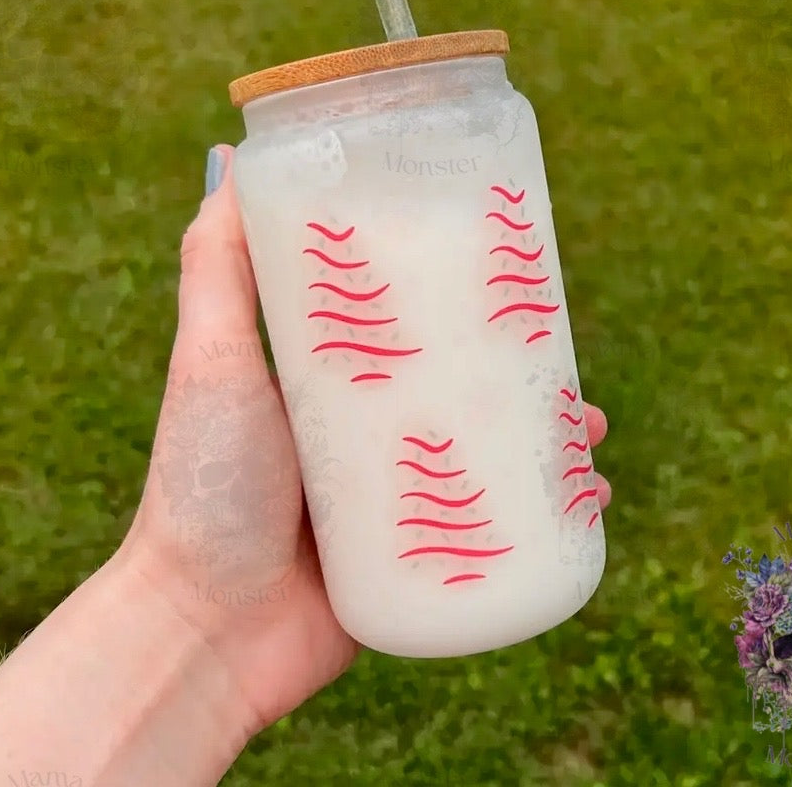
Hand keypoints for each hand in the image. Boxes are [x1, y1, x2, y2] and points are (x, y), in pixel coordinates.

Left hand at [119, 144, 611, 735]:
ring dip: (545, 438)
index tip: (507, 271)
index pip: (406, 321)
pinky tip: (588, 500)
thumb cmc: (202, 485)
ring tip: (588, 431)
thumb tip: (235, 159)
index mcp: (328, 379)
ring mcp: (393, 497)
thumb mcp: (210, 356)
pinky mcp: (416, 558)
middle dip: (521, 371)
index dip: (457, 296)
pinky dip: (543, 512)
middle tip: (567, 357)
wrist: (203, 632)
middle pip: (460, 384)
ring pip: (488, 452)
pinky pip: (494, 528)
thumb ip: (218, 263)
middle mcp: (363, 432)